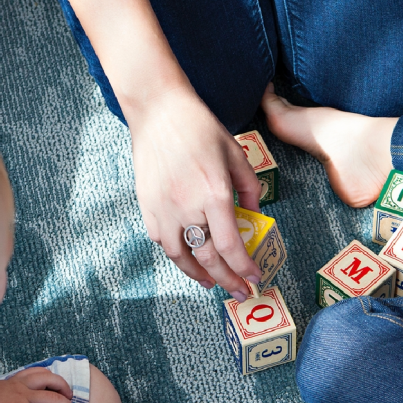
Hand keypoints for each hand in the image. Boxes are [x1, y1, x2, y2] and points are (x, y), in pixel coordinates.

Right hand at [129, 89, 262, 299]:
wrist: (158, 111)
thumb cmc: (200, 128)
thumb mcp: (236, 155)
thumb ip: (250, 190)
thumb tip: (254, 218)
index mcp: (214, 194)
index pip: (231, 246)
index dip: (244, 268)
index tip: (254, 278)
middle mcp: (187, 207)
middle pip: (209, 258)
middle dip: (228, 281)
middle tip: (240, 292)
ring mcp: (163, 209)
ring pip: (181, 257)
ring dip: (199, 275)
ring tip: (212, 282)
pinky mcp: (147, 207)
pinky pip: (163, 241)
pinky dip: (178, 255)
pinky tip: (189, 258)